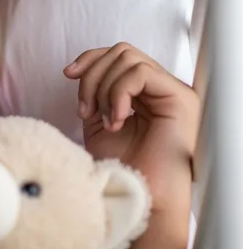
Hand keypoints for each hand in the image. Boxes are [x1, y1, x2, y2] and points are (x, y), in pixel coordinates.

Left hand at [64, 43, 198, 248]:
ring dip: (104, 89)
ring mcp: (173, 92)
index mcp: (143, 93)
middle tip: (85, 111)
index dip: (89, 59)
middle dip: (92, 76)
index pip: (117, 55)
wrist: (136, 195)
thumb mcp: (97, 121)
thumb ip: (94, 93)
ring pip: (128, 58)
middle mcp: (160, 89)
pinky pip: (140, 73)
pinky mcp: (180, 99)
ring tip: (104, 121)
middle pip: (120, 52)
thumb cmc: (119, 166)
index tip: (67, 74)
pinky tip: (115, 119)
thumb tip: (77, 70)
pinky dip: (118, 93)